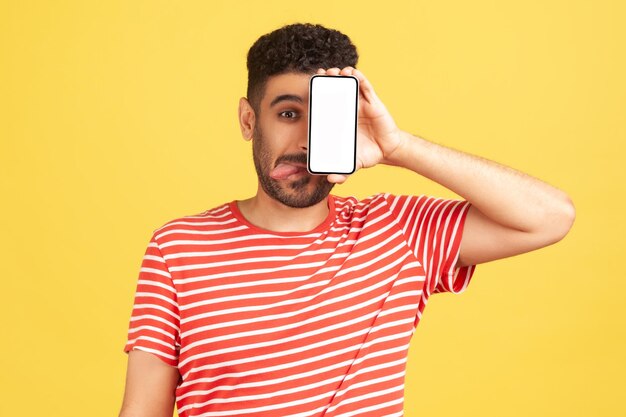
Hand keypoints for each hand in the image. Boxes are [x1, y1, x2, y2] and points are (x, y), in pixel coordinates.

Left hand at [316, 66, 403, 183]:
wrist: (387, 151)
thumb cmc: (366, 154)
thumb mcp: (352, 164)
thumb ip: (342, 172)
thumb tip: (330, 179)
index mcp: (337, 120)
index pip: (325, 102)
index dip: (318, 92)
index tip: (312, 82)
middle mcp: (346, 109)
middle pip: (335, 89)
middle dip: (328, 79)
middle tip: (323, 74)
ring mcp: (360, 104)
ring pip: (349, 85)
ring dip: (342, 75)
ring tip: (336, 71)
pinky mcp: (373, 102)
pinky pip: (366, 87)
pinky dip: (360, 79)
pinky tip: (353, 73)